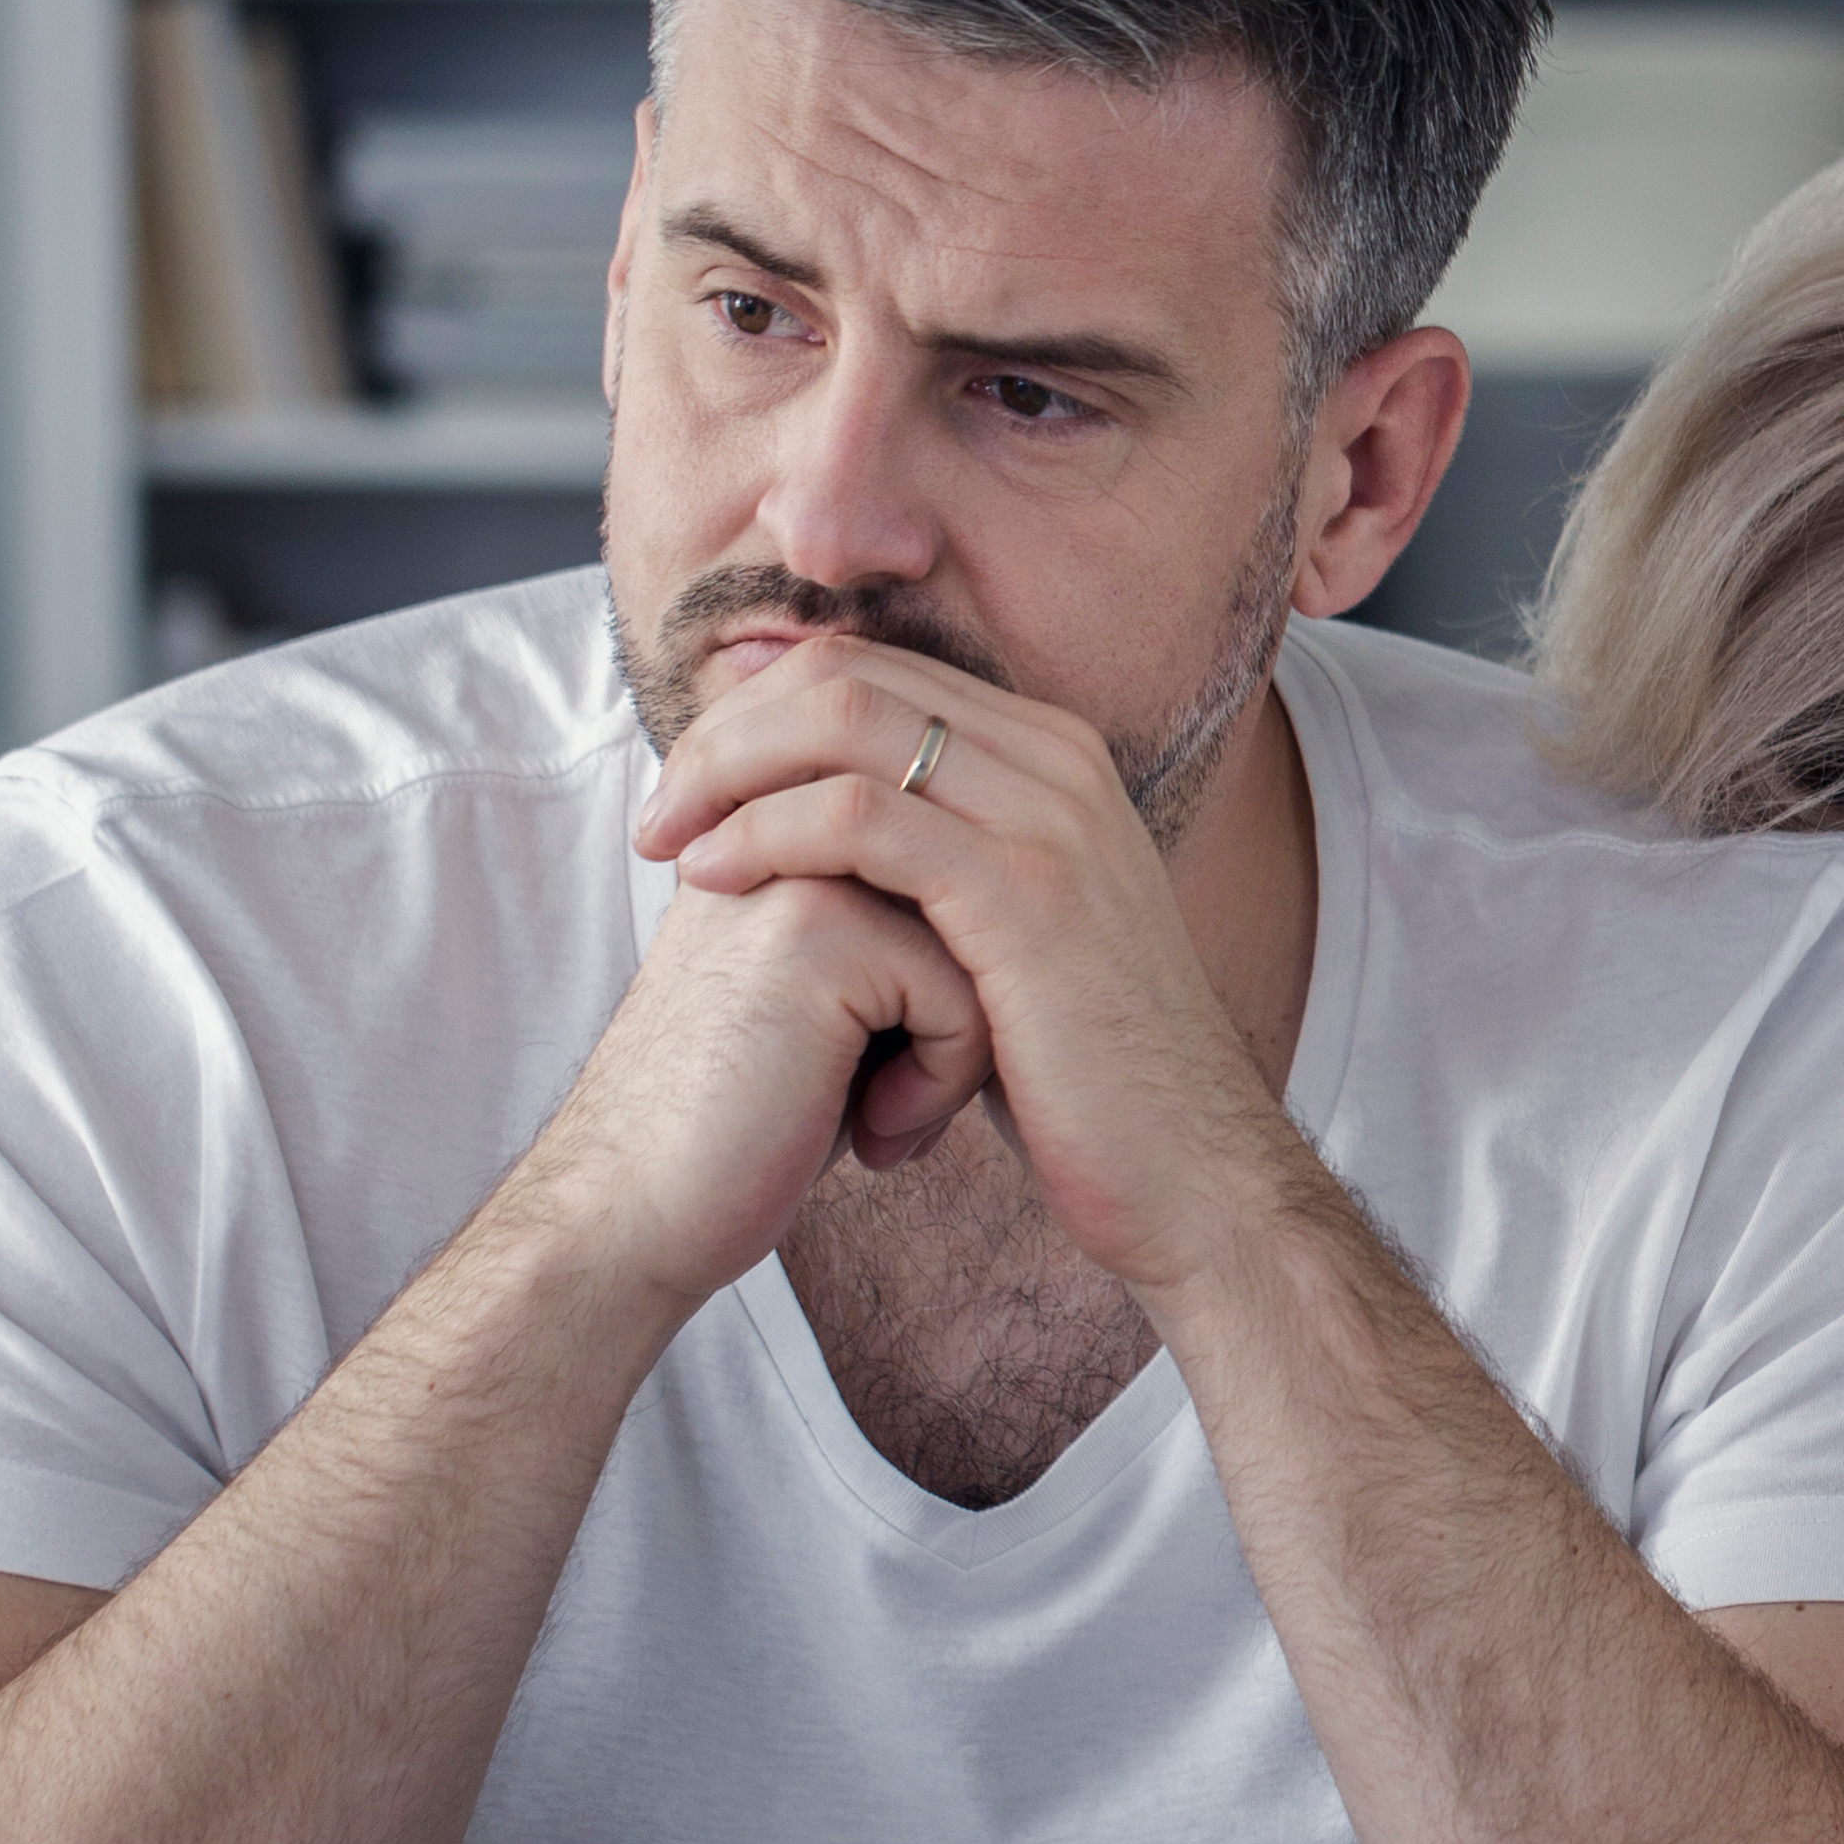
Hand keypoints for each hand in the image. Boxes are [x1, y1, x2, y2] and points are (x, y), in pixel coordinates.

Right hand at [516, 854, 995, 1318]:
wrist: (633, 1208)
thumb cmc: (751, 1123)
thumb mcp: (832, 1005)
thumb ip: (900, 928)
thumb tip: (1022, 905)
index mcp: (787, 826)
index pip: (951, 877)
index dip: (943, 991)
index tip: (871, 1069)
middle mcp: (789, 823)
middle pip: (974, 904)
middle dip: (958, 1016)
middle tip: (886, 1097)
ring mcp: (798, 864)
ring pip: (981, 948)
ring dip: (954, 1057)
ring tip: (877, 1114)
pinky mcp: (818, 931)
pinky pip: (965, 1000)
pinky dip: (939, 1089)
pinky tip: (871, 1135)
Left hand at [634, 633, 1289, 1297]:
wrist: (1187, 1173)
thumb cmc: (1080, 1079)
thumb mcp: (1004, 941)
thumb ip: (936, 863)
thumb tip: (824, 828)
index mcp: (1053, 758)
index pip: (872, 669)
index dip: (758, 714)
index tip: (689, 791)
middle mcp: (1060, 762)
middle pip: (848, 673)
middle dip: (726, 732)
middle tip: (657, 813)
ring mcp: (1049, 818)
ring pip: (843, 720)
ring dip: (728, 774)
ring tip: (668, 847)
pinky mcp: (1024, 889)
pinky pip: (859, 815)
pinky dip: (766, 835)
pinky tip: (714, 882)